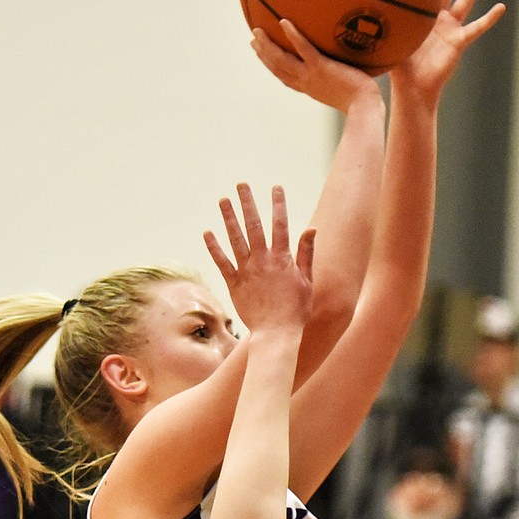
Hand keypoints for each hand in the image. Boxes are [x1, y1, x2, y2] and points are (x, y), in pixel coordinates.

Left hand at [204, 183, 314, 334]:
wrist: (276, 333)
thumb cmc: (295, 309)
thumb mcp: (307, 281)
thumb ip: (306, 254)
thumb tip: (311, 228)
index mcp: (282, 259)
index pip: (280, 225)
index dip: (278, 204)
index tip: (275, 187)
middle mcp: (263, 261)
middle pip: (254, 226)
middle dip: (247, 203)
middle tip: (241, 185)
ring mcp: (247, 272)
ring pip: (235, 239)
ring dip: (229, 218)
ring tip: (223, 200)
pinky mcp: (234, 284)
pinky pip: (222, 262)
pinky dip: (214, 247)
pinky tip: (207, 232)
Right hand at [251, 20, 381, 113]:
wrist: (364, 106)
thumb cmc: (361, 99)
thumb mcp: (345, 90)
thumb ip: (339, 79)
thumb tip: (346, 69)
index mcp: (309, 88)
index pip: (285, 77)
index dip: (272, 66)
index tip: (263, 55)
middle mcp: (305, 82)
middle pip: (277, 68)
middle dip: (263, 54)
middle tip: (253, 40)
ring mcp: (311, 75)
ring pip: (282, 60)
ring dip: (267, 46)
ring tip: (257, 31)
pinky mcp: (321, 67)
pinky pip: (303, 49)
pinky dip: (292, 36)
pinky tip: (283, 22)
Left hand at [390, 0, 505, 103]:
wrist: (413, 88)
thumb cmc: (399, 69)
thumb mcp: (390, 42)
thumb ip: (382, 26)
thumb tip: (359, 10)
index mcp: (419, 18)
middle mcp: (436, 21)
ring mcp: (450, 30)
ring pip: (465, 3)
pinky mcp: (459, 42)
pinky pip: (477, 28)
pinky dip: (489, 18)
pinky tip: (501, 7)